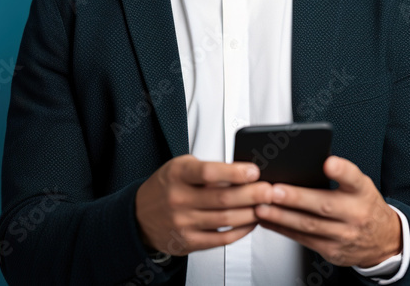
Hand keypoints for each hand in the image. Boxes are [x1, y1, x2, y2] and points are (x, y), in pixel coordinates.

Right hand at [135, 154, 273, 255]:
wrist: (140, 216)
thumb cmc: (166, 186)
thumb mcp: (180, 167)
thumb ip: (208, 169)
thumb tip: (244, 173)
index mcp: (177, 175)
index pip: (208, 173)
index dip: (233, 172)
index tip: (253, 171)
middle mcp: (178, 199)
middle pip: (222, 198)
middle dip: (252, 194)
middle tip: (269, 190)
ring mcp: (183, 223)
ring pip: (226, 219)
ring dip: (251, 213)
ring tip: (266, 205)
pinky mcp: (189, 242)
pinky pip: (221, 238)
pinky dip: (241, 230)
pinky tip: (251, 221)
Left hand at [254, 155, 400, 268]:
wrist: (384, 241)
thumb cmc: (364, 206)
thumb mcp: (360, 186)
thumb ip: (341, 176)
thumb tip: (304, 163)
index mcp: (363, 192)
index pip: (354, 178)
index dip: (341, 170)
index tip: (328, 162)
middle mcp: (356, 214)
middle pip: (324, 205)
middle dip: (296, 198)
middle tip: (273, 190)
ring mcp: (345, 235)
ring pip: (309, 226)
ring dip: (282, 217)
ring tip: (261, 207)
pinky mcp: (333, 251)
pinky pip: (304, 240)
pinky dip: (284, 230)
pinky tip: (269, 221)